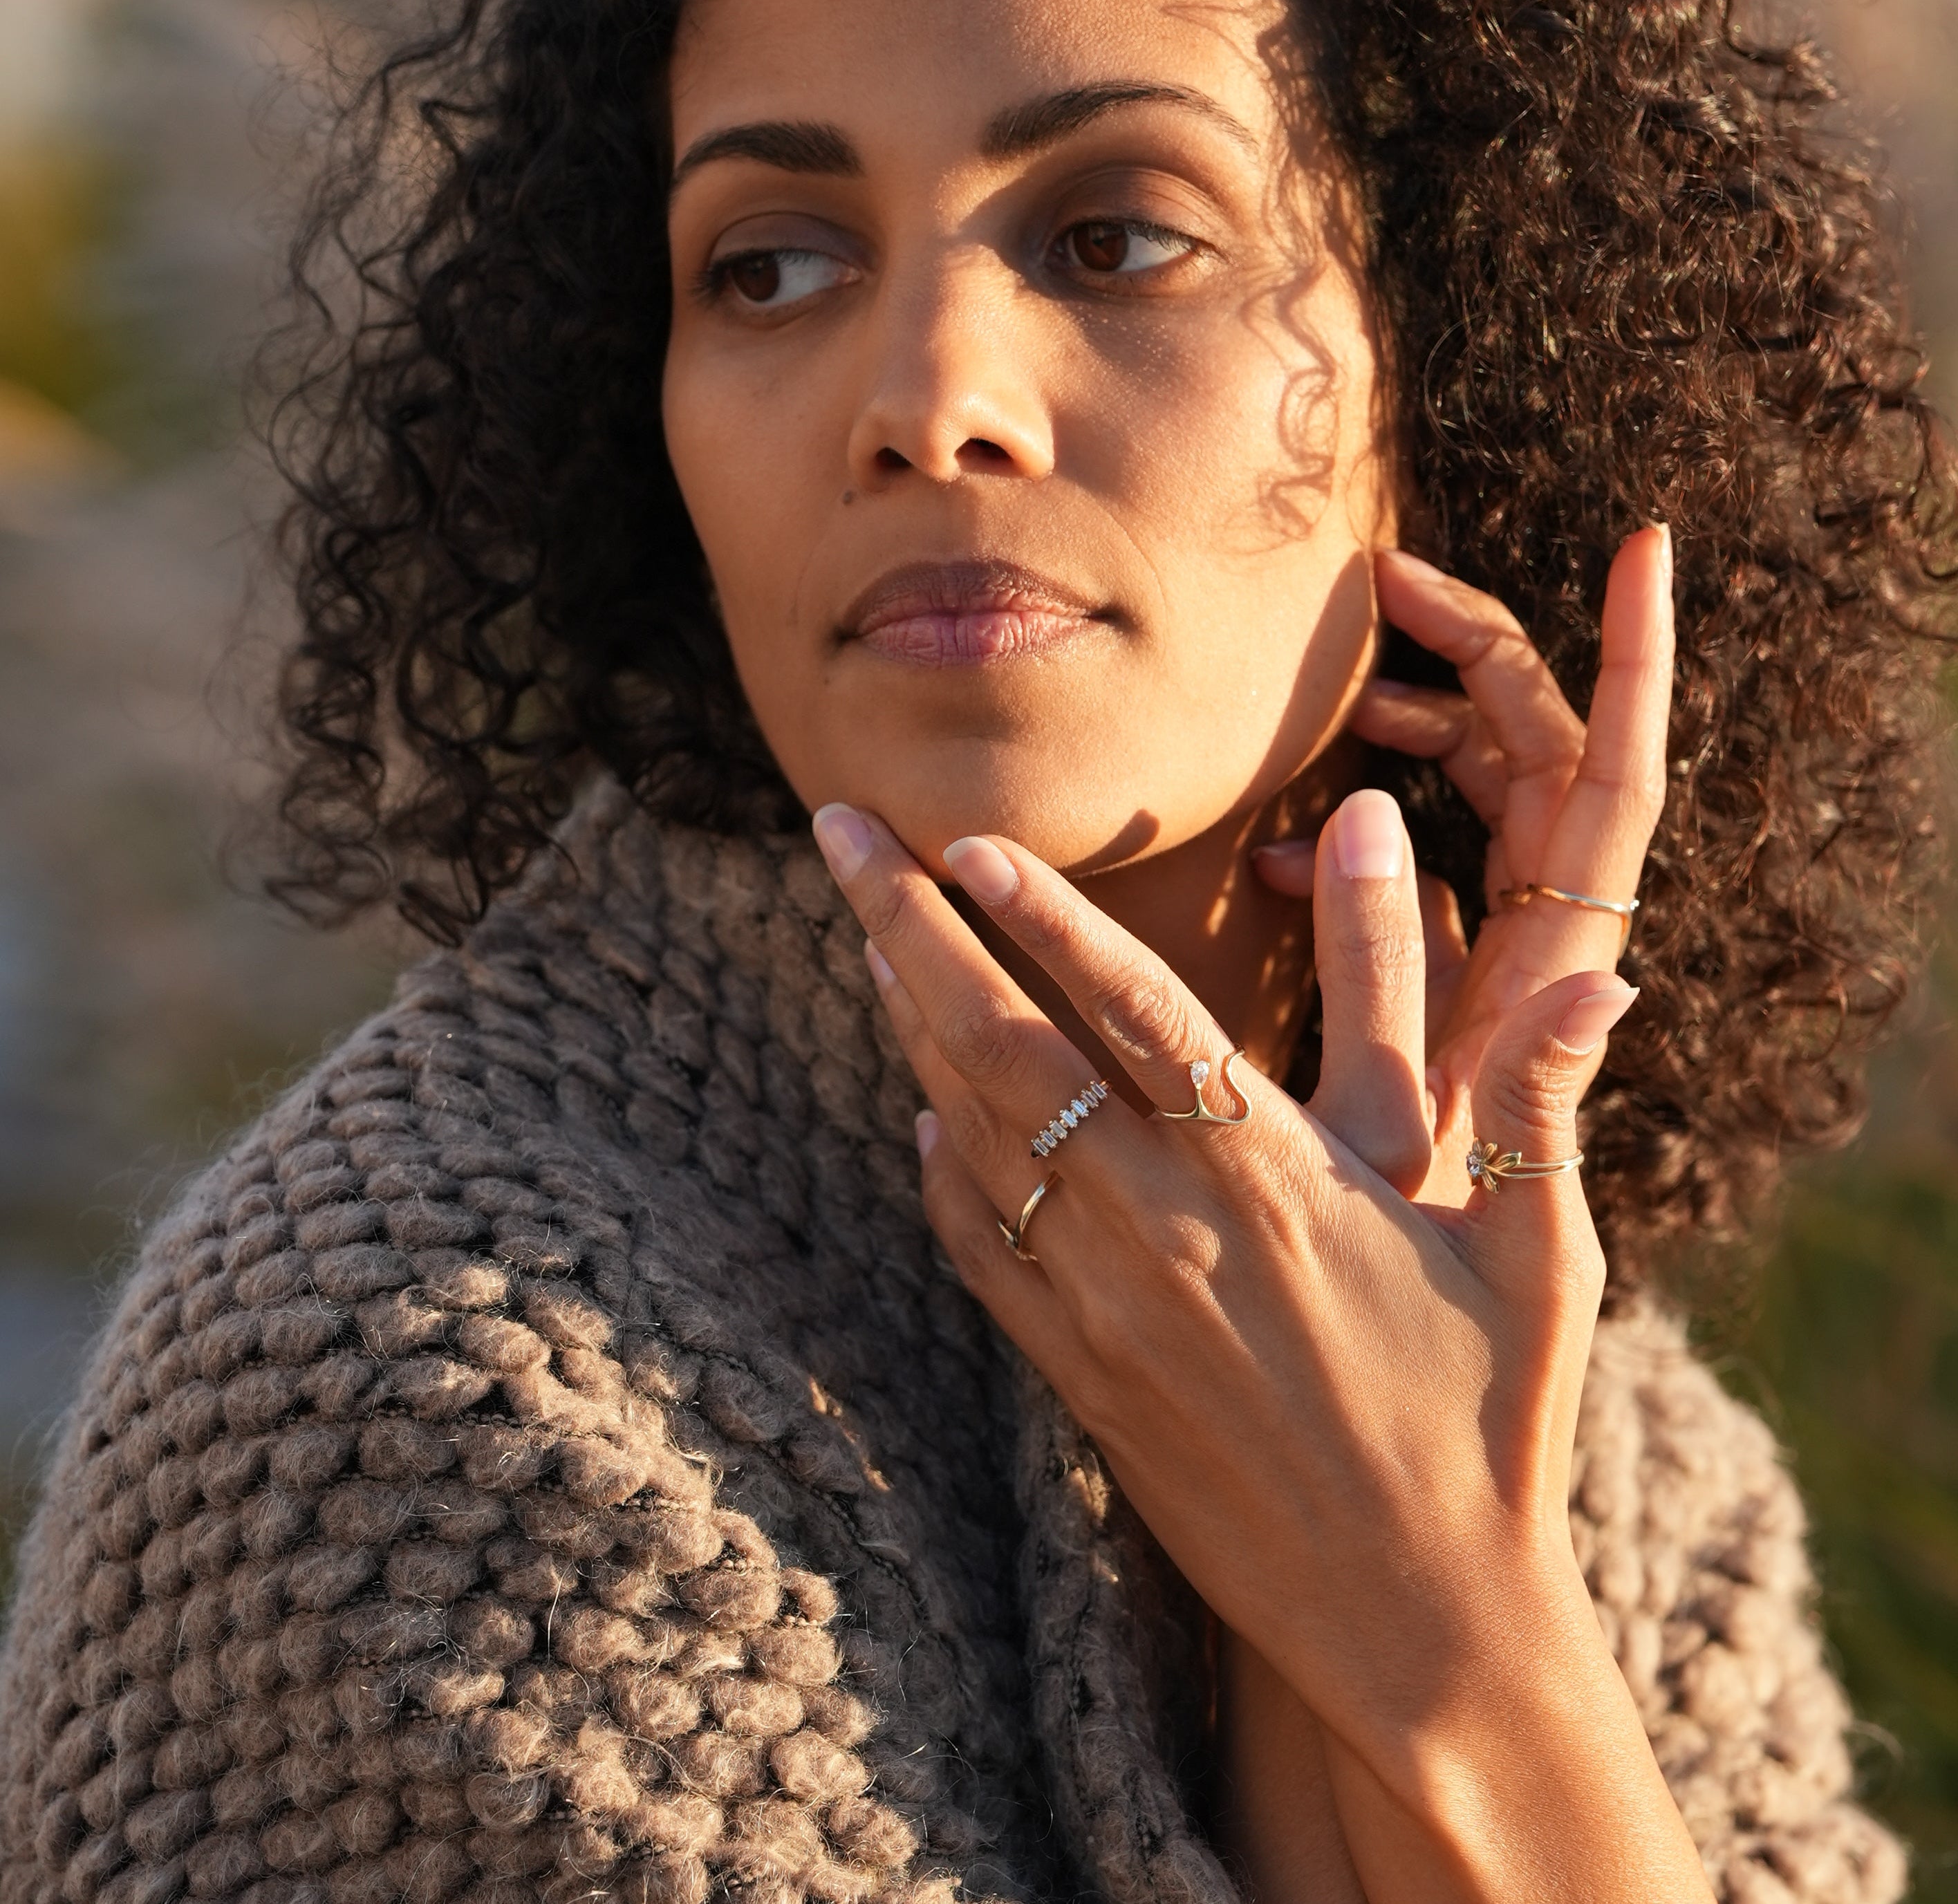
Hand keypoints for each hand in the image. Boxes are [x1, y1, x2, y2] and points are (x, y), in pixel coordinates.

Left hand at [807, 522, 1705, 1899]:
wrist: (1419, 1629)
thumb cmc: (1494, 1427)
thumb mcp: (1542, 1255)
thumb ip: (1542, 1096)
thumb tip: (1606, 968)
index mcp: (1277, 1187)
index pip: (1139, 1016)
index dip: (1050, 920)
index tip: (971, 837)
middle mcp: (1167, 1235)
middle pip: (1005, 1051)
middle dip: (911, 926)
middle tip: (843, 827)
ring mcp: (1106, 1309)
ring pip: (972, 1134)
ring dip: (909, 1021)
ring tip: (864, 926)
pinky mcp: (1081, 1376)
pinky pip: (977, 1248)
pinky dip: (937, 1164)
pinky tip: (920, 1107)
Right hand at [1255, 526, 1671, 1197]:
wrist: (1417, 1338)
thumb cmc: (1416, 1247)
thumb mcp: (1399, 1118)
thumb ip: (1392, 978)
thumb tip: (1372, 825)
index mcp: (1555, 963)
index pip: (1616, 782)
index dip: (1637, 662)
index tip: (1648, 547)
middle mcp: (1550, 941)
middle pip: (1542, 748)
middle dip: (1473, 648)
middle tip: (1378, 582)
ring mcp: (1509, 951)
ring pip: (1488, 792)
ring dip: (1417, 724)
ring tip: (1336, 692)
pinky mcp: (1461, 976)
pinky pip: (1436, 856)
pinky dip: (1362, 824)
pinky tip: (1276, 855)